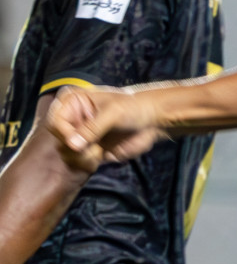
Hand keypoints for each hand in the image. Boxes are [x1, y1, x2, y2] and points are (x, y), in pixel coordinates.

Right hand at [47, 86, 167, 169]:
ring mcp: (81, 134)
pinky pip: (79, 161)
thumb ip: (93, 128)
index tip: (75, 142)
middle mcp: (73, 118)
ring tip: (97, 152)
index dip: (63, 133)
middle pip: (59, 139)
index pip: (55, 121)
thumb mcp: (113, 113)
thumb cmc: (135, 108)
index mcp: (73, 102)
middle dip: (73, 147)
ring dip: (80, 156)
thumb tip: (73, 145)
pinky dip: (86, 162)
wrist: (154, 121)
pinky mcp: (90, 148)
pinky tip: (99, 156)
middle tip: (91, 148)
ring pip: (66, 152)